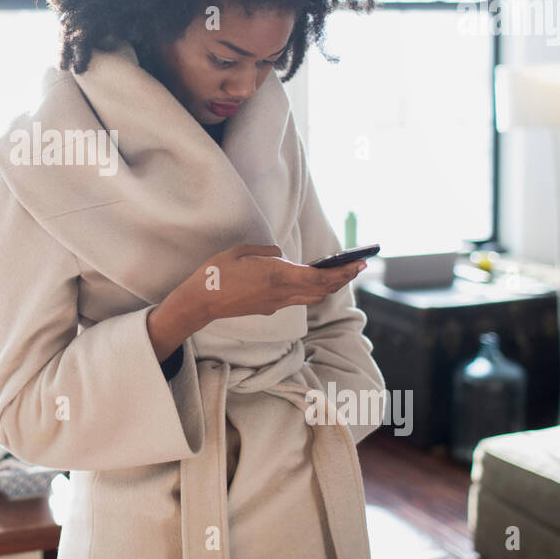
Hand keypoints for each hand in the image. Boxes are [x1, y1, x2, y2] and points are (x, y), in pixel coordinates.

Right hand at [186, 243, 366, 322]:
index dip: (342, 271)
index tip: (358, 263)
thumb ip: (266, 251)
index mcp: (277, 275)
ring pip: (311, 297)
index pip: (319, 277)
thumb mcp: (242, 251)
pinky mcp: (268, 308)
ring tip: (338, 274)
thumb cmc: (217, 273)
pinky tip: (309, 280)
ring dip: (327, 286)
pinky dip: (309, 290)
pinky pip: (296, 299)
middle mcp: (281, 292)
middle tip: (357, 266)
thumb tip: (282, 256)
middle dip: (342, 278)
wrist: (201, 302)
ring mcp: (276, 303)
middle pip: (321, 289)